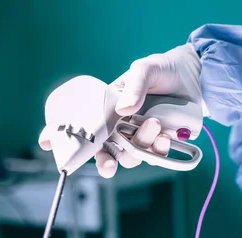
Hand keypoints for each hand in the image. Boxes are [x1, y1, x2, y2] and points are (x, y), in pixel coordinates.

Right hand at [38, 44, 205, 177]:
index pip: (79, 124)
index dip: (60, 136)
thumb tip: (124, 109)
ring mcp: (140, 137)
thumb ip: (134, 85)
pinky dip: (158, 151)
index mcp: (107, 109)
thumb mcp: (145, 68)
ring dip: (140, 146)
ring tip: (153, 124)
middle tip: (107, 166)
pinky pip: (155, 157)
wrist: (194, 79)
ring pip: (131, 156)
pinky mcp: (160, 144)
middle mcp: (120, 127)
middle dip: (102, 162)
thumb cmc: (163, 70)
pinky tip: (165, 138)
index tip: (47, 143)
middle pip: (103, 151)